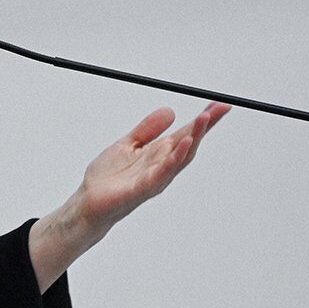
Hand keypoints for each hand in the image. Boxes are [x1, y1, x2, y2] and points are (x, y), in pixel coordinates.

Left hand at [72, 102, 228, 230]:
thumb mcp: (128, 144)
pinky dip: (174, 159)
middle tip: (219, 108)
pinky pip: (161, 173)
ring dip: (194, 138)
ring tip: (203, 119)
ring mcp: (154, 179)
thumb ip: (147, 129)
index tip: (220, 105)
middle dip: (205, 126)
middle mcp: (161, 167)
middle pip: (189, 144)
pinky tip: (183, 144)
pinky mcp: (140, 190)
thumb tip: (170, 110)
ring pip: (180, 158)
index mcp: (158, 155)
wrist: (88, 202)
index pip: (186, 134)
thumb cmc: (108, 178)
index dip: (203, 121)